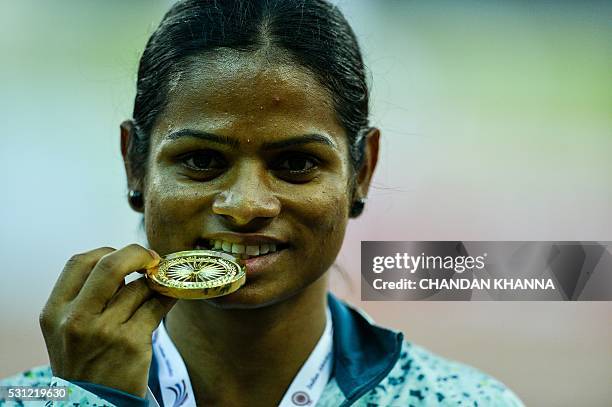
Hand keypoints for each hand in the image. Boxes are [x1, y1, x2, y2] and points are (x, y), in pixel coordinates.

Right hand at [39, 244, 176, 397]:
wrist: (93, 405)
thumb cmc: (85, 363)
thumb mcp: (67, 330)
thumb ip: (87, 297)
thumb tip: (128, 261)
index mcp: (54, 312)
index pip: (80, 262)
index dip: (107, 251)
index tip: (125, 256)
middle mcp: (76, 319)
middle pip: (110, 265)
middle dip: (137, 254)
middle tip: (152, 258)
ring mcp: (104, 331)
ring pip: (139, 287)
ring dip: (153, 285)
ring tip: (155, 293)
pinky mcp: (132, 342)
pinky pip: (157, 306)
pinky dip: (168, 296)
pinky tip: (171, 296)